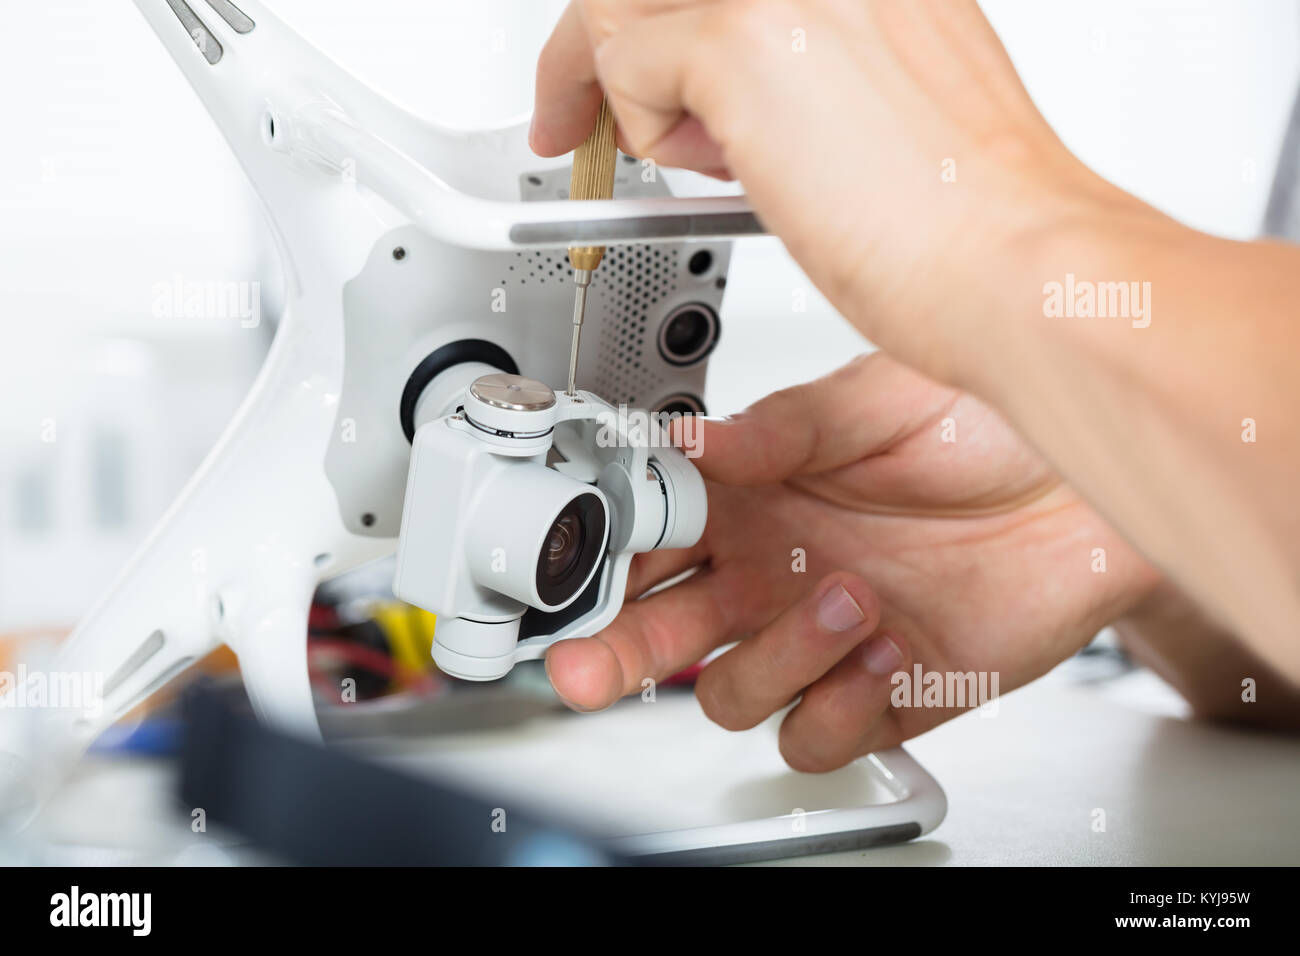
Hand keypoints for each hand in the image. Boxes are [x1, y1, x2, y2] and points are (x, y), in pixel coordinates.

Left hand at [531, 0, 1145, 383]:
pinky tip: (725, 173)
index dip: (647, 18)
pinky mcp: (741, 35)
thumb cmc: (966, 207)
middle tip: (572, 114)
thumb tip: (723, 77)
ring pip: (621, 8)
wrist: (1016, 262)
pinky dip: (649, 133)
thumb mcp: (880, 87)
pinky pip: (626, 69)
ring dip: (632, 94)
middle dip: (599, 50)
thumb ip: (805, 55)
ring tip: (703, 162)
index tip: (621, 61)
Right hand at [545, 354, 1159, 769]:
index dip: (605, 559)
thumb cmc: (990, 425)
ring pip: (732, 695)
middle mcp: (775, 573)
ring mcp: (823, 639)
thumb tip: (691, 441)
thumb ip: (781, 430)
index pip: (649, 539)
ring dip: (772, 661)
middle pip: (660, 635)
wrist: (1091, 485)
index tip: (588, 557)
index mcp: (754, 498)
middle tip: (586, 664)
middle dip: (612, 655)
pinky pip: (819, 735)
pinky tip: (885, 649)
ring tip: (846, 599)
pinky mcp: (884, 693)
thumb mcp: (880, 399)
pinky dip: (838, 707)